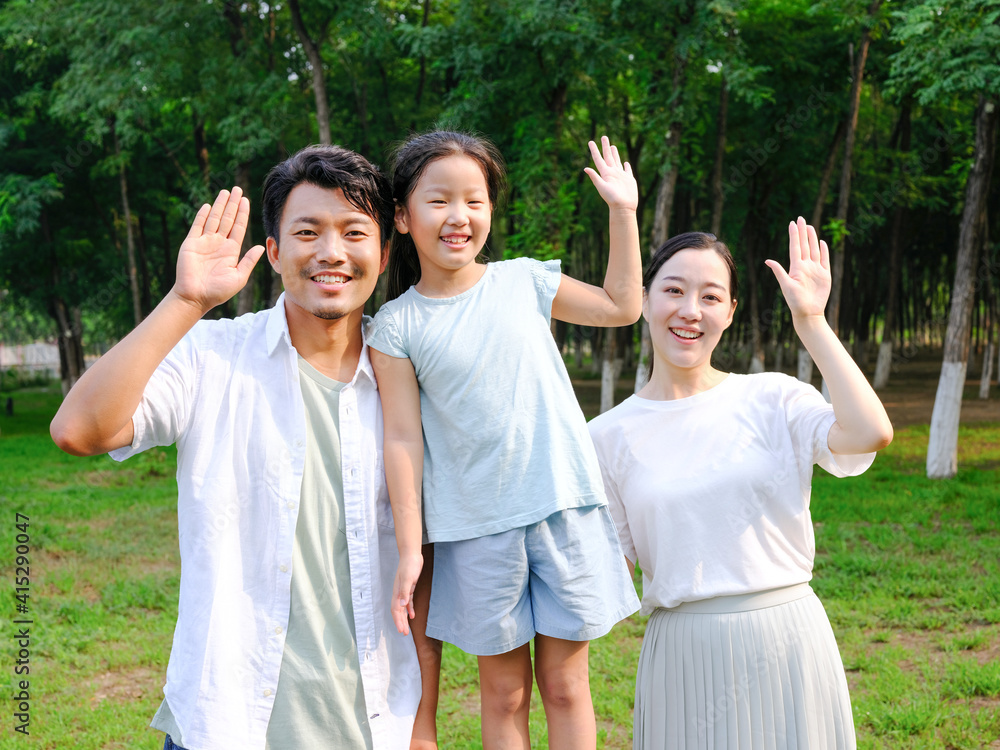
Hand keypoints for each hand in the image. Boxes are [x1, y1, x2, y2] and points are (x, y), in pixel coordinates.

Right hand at [172, 187, 265, 312]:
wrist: (196, 297)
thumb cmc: (218, 291)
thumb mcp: (239, 277)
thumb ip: (249, 261)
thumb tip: (261, 247)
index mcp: (231, 250)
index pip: (239, 227)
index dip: (243, 214)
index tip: (246, 200)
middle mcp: (218, 243)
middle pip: (228, 219)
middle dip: (233, 204)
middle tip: (237, 189)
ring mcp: (204, 242)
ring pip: (214, 219)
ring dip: (220, 205)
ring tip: (226, 192)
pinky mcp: (191, 243)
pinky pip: (197, 226)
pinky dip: (202, 215)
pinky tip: (209, 205)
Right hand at [392, 551, 422, 635]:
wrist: (411, 555)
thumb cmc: (409, 565)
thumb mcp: (408, 579)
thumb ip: (405, 592)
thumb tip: (401, 606)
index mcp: (397, 592)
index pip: (396, 610)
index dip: (398, 621)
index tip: (401, 630)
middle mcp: (398, 593)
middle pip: (398, 611)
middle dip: (400, 623)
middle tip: (404, 634)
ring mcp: (403, 591)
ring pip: (402, 608)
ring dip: (404, 618)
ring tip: (407, 628)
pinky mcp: (409, 588)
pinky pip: (408, 602)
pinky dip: (410, 609)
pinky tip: (413, 615)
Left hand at [584, 136, 637, 211]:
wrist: (623, 207)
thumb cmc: (612, 199)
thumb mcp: (602, 187)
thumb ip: (594, 177)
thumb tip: (585, 168)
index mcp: (605, 173)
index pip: (598, 159)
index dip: (594, 150)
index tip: (590, 141)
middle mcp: (612, 173)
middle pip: (608, 157)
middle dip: (605, 147)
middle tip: (604, 136)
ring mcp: (620, 176)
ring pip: (617, 161)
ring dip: (614, 153)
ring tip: (612, 146)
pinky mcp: (629, 179)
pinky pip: (627, 170)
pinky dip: (626, 166)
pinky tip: (625, 162)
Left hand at [765, 216, 830, 319]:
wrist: (808, 312)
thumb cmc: (795, 301)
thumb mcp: (786, 285)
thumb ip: (779, 271)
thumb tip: (767, 260)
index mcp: (796, 267)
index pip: (795, 247)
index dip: (794, 235)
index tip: (792, 223)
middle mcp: (805, 266)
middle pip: (804, 245)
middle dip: (802, 232)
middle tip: (801, 218)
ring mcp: (815, 269)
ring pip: (814, 250)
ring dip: (812, 238)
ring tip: (809, 226)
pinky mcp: (825, 275)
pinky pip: (824, 260)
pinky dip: (824, 251)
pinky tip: (821, 242)